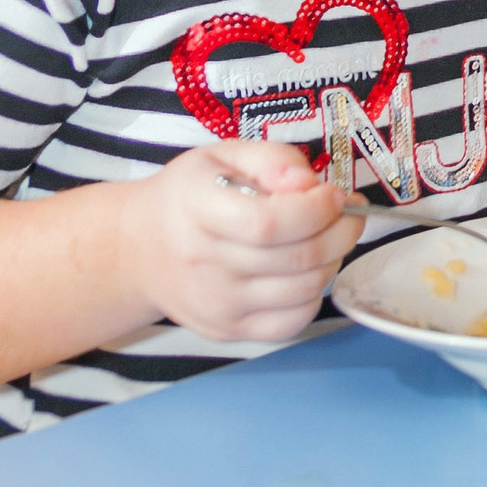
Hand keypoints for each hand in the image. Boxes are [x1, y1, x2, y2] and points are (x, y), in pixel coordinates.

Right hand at [117, 140, 363, 343]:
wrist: (140, 249)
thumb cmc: (190, 195)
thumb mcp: (224, 156)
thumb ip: (273, 160)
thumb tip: (308, 185)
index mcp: (198, 210)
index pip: (271, 224)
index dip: (318, 210)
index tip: (335, 195)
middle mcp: (203, 263)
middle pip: (299, 259)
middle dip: (342, 231)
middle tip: (347, 213)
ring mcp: (215, 304)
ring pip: (305, 290)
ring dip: (333, 260)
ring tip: (326, 237)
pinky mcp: (226, 330)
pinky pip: (292, 322)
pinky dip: (314, 295)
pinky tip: (305, 270)